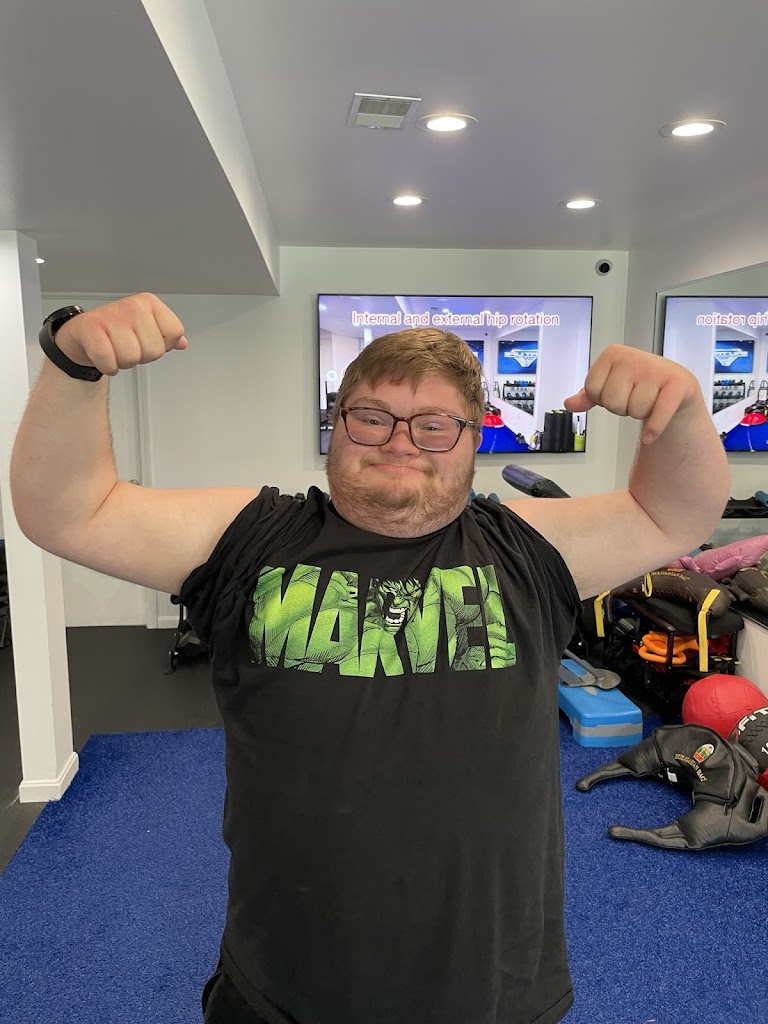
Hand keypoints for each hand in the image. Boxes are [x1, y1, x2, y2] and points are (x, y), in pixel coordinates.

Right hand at [55, 293, 187, 375]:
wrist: (83, 334)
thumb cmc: (116, 331)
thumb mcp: (146, 329)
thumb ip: (166, 335)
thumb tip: (182, 342)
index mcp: (149, 303)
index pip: (174, 333)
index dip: (163, 345)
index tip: (147, 340)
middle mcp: (132, 306)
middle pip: (155, 351)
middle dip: (141, 356)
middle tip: (127, 346)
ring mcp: (111, 316)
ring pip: (132, 358)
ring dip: (122, 362)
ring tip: (114, 349)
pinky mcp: (90, 329)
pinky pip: (108, 361)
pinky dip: (107, 366)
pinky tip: (104, 357)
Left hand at [563, 345, 699, 444]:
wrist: (675, 388)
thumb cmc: (639, 385)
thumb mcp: (609, 386)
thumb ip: (586, 396)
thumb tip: (569, 403)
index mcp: (613, 354)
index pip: (591, 389)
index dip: (602, 398)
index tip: (617, 391)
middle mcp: (634, 357)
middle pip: (612, 402)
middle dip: (622, 407)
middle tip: (634, 398)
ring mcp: (656, 369)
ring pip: (634, 411)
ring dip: (640, 414)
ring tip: (649, 401)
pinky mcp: (677, 384)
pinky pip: (659, 414)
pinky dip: (654, 429)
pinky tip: (650, 435)